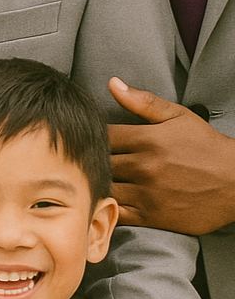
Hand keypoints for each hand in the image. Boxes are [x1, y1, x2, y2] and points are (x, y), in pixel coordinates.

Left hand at [108, 77, 234, 233]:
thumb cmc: (206, 146)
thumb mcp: (179, 116)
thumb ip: (143, 101)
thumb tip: (112, 83)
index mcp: (147, 139)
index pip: (103, 135)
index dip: (95, 135)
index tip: (95, 137)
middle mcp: (144, 166)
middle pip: (101, 162)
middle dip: (94, 159)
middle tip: (92, 158)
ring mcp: (148, 193)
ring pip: (107, 187)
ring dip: (100, 182)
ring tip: (98, 177)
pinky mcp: (153, 216)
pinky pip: (119, 213)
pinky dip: (109, 207)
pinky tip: (109, 199)